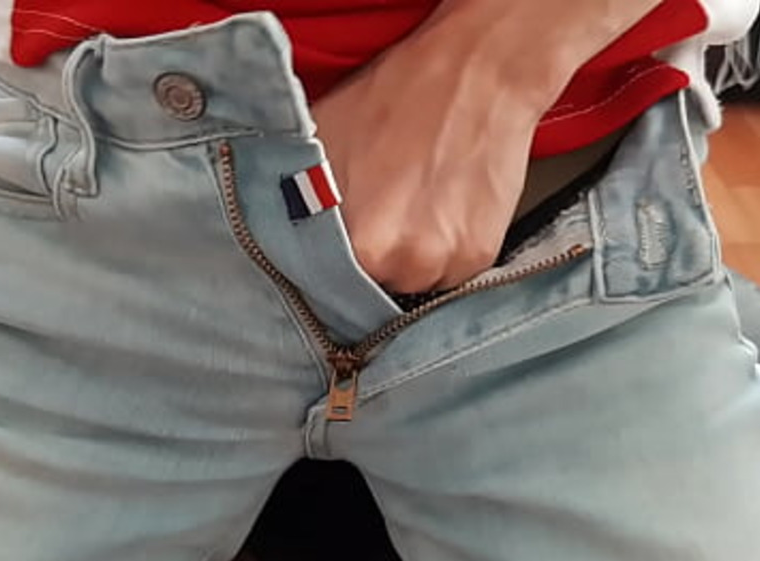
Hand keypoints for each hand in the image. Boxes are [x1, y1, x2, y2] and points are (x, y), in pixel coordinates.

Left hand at [310, 30, 555, 294]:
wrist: (475, 72)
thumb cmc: (393, 99)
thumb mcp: (318, 144)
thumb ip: (298, 203)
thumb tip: (278, 235)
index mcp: (358, 247)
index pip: (329, 290)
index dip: (329, 269)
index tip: (333, 251)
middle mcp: (405, 264)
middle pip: (373, 287)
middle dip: (370, 261)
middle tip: (377, 216)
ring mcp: (448, 262)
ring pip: (413, 282)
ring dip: (409, 258)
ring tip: (412, 206)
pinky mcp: (481, 254)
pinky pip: (450, 271)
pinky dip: (444, 247)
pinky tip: (440, 204)